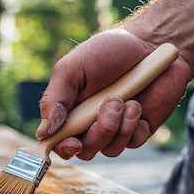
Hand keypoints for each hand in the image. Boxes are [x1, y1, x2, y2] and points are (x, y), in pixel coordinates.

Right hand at [36, 29, 192, 159]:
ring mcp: (115, 129)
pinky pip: (132, 143)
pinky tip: (137, 105)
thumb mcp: (71, 69)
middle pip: (85, 151)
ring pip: (109, 150)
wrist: (150, 43)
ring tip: (125, 99)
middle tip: (111, 103)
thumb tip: (43, 132)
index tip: (73, 143)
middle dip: (97, 133)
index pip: (58, 142)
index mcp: (69, 112)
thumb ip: (54, 100)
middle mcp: (89, 125)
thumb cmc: (107, 52)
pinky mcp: (138, 130)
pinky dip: (134, 125)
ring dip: (117, 126)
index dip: (63, 148)